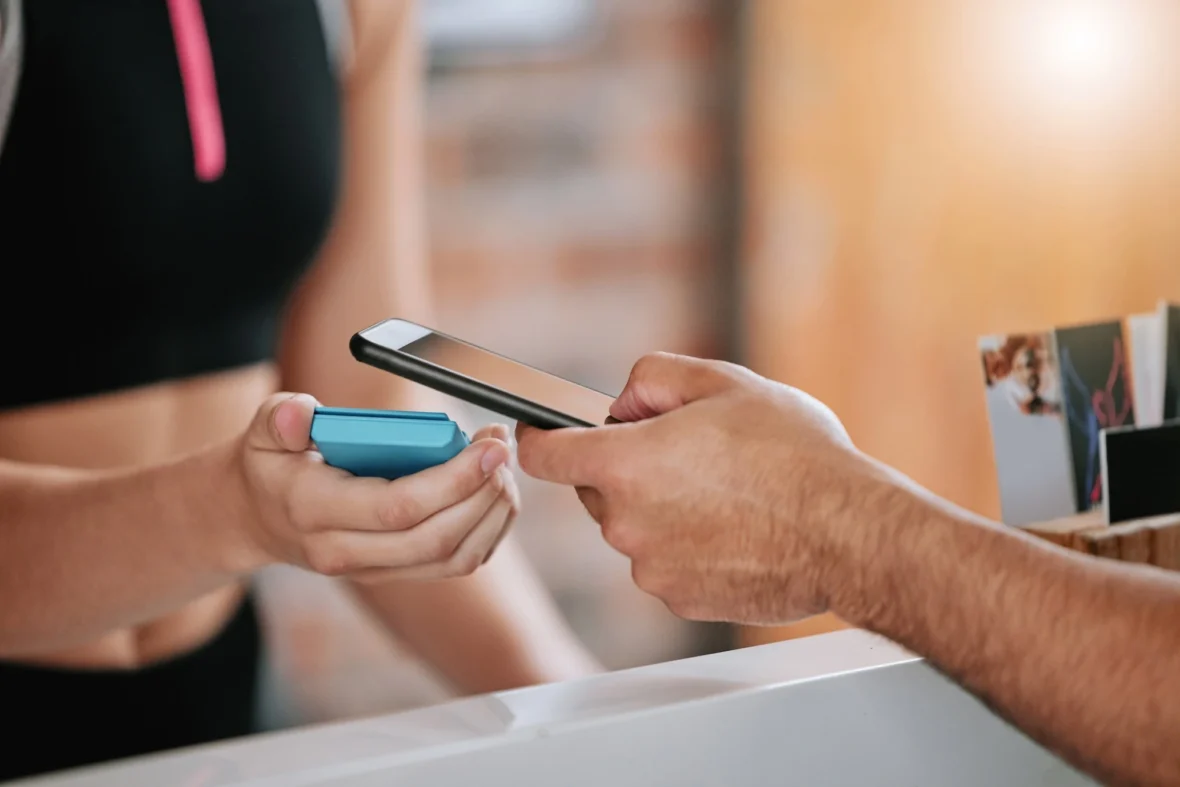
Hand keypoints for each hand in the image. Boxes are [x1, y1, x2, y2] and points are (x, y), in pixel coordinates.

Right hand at [225, 394, 519, 582]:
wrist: (259, 516)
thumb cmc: (272, 462)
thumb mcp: (264, 429)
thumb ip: (281, 418)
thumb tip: (301, 413)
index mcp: (314, 511)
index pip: (396, 508)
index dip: (453, 480)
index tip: (490, 447)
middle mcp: (345, 552)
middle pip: (435, 539)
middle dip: (482, 495)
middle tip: (504, 448)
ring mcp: (373, 569)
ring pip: (453, 560)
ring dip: (492, 515)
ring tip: (504, 469)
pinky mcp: (397, 572)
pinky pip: (454, 563)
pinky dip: (487, 530)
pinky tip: (494, 492)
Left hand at [516, 353, 883, 625]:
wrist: (847, 532)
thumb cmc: (793, 456)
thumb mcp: (723, 382)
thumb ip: (654, 378)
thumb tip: (625, 400)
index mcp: (625, 463)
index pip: (542, 454)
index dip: (539, 439)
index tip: (544, 434)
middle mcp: (625, 522)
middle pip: (596, 491)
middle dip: (628, 470)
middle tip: (689, 455)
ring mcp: (650, 567)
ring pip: (636, 529)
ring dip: (662, 511)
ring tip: (727, 495)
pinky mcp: (680, 600)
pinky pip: (666, 564)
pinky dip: (689, 548)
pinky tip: (735, 530)